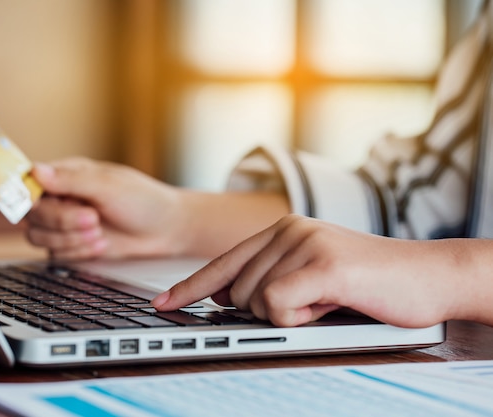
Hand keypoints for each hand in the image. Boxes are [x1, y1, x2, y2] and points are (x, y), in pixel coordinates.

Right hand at [26, 158, 185, 259]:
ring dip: (70, 239)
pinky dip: (78, 252)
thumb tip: (35, 170)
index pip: (28, 182)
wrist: (165, 230)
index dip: (24, 194)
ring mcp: (64, 223)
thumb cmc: (143, 200)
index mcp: (65, 174)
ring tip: (99, 232)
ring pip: (38, 237)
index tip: (34, 203)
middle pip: (31, 214)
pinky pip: (56, 254)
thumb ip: (70, 180)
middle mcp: (60, 198)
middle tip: (93, 218)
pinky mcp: (71, 245)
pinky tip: (101, 244)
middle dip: (62, 221)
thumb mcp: (107, 185)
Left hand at [153, 215, 466, 327]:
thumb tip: (225, 298)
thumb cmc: (369, 283)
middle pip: (237, 292)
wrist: (429, 276)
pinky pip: (279, 306)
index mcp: (282, 230)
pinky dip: (301, 317)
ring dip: (292, 315)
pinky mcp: (323, 264)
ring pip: (257, 302)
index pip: (223, 263)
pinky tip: (330, 303)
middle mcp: (288, 229)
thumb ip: (271, 279)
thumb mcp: (312, 277)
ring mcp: (305, 243)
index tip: (164, 304)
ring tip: (328, 300)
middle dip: (268, 311)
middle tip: (313, 303)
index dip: (190, 287)